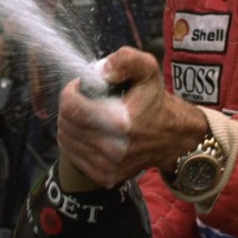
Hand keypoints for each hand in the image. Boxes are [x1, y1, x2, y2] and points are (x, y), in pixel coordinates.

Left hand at [56, 48, 205, 186]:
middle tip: (84, 99)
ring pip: (66, 140)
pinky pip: (72, 155)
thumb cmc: (154, 101)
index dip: (70, 92)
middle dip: (69, 107)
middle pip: (66, 124)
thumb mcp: (147, 70)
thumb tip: (102, 71)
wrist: (172, 136)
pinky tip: (90, 131)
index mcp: (121, 122)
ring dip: (70, 124)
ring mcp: (108, 166)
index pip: (71, 108)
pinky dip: (75, 141)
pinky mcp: (104, 176)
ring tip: (87, 114)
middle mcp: (113, 148)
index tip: (79, 87)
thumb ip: (126, 60)